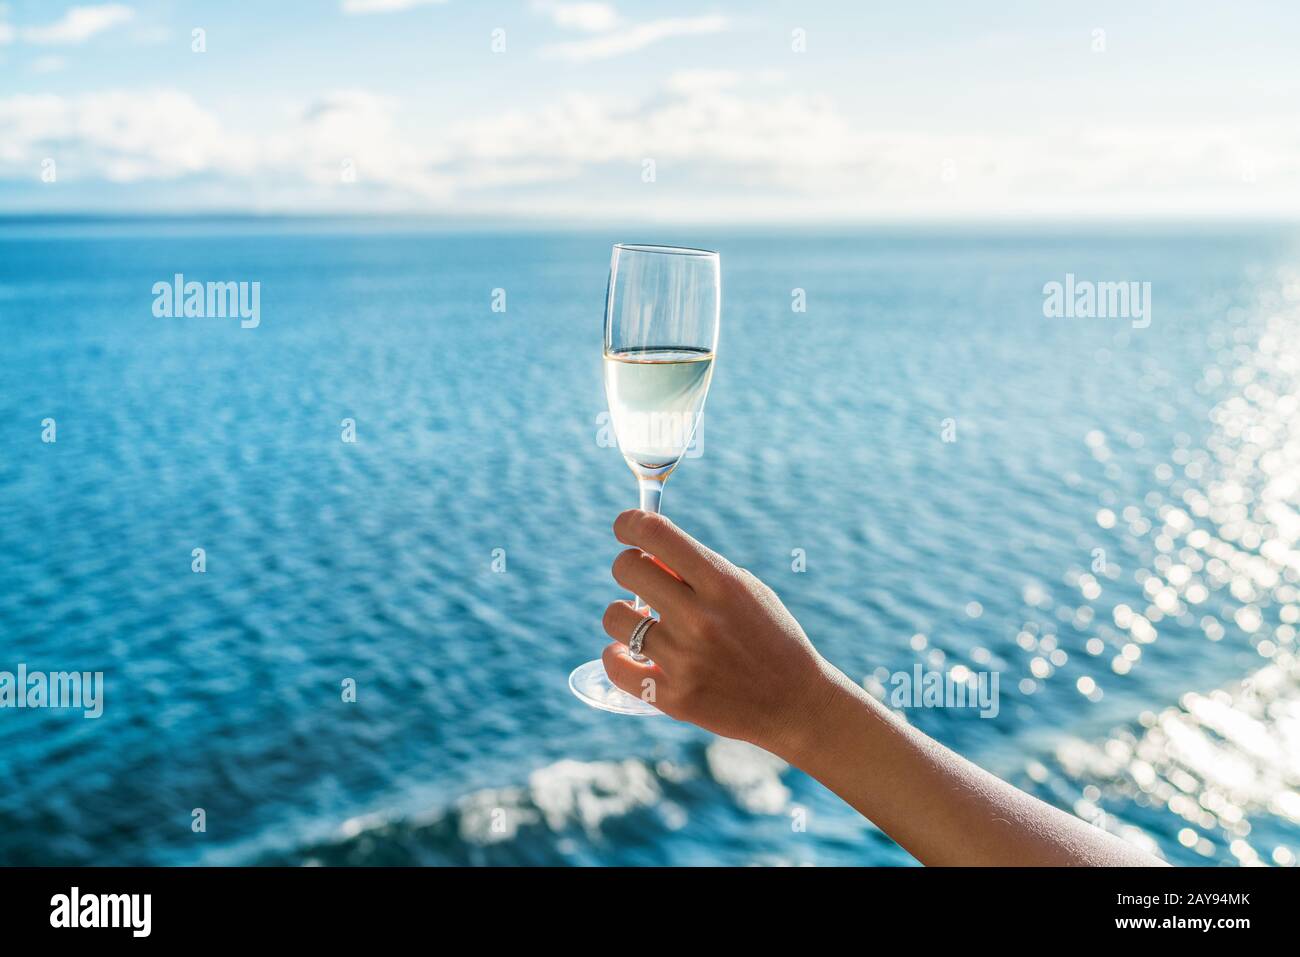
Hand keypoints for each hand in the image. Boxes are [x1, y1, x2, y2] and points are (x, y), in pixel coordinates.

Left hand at [600, 508, 838, 752]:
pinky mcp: (674, 698)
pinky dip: (615, 658)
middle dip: (628, 567)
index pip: (656, 533)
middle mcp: (700, 618)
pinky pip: (615, 666)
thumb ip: (699, 570)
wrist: (796, 704)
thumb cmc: (770, 638)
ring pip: (615, 617)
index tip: (624, 527)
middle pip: (627, 568)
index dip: (629, 523)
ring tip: (641, 623)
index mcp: (722, 583)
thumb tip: (646, 553)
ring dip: (623, 615)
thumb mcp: (747, 591)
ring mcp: (685, 660)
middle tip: (641, 581)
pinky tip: (627, 655)